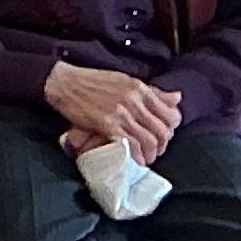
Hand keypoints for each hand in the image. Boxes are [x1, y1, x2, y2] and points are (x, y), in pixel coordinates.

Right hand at [43, 58, 181, 161]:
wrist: (64, 82)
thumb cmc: (90, 81)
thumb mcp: (124, 80)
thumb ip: (151, 91)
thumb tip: (177, 97)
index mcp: (139, 88)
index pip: (170, 113)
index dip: (171, 130)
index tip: (164, 136)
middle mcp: (134, 100)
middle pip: (161, 130)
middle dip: (162, 145)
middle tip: (155, 151)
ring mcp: (122, 113)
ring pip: (149, 140)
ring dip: (151, 154)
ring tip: (146, 158)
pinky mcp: (108, 124)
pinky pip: (131, 145)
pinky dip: (136, 156)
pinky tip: (134, 160)